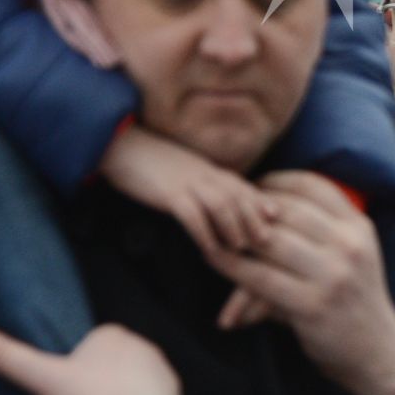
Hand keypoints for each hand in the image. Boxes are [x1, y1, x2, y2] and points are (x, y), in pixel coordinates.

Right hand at [0, 323, 180, 394]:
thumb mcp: (40, 376)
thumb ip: (4, 354)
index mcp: (113, 336)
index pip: (92, 348)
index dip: (76, 372)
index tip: (69, 392)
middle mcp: (144, 348)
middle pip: (113, 367)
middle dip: (100, 384)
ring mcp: (162, 374)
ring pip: (134, 385)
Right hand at [101, 124, 277, 258]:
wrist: (118, 145)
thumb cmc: (148, 162)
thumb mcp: (181, 170)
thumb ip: (200, 182)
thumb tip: (216, 201)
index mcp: (206, 168)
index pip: (240, 185)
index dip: (259, 201)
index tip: (276, 217)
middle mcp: (202, 172)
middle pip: (237, 194)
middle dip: (253, 218)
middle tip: (266, 241)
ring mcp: (186, 181)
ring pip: (220, 203)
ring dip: (233, 227)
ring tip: (239, 248)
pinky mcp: (167, 192)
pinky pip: (191, 213)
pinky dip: (202, 232)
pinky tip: (208, 249)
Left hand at [202, 171, 394, 385]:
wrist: (376, 353)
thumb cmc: (351, 301)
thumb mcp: (347, 258)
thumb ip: (313, 233)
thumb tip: (260, 204)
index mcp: (358, 227)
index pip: (312, 186)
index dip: (275, 181)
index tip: (249, 186)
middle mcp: (348, 246)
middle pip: (286, 209)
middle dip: (248, 206)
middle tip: (219, 207)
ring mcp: (332, 275)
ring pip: (270, 240)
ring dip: (234, 233)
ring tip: (207, 227)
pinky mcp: (312, 305)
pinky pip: (260, 278)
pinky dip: (231, 265)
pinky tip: (211, 257)